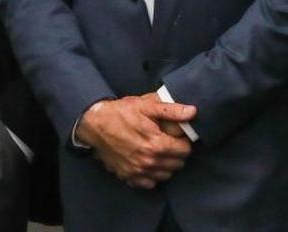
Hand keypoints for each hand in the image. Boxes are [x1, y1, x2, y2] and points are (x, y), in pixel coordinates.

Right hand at [75, 95, 196, 188]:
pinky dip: (153, 175)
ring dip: (167, 164)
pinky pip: (149, 183)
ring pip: (165, 175)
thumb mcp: (146, 105)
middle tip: (170, 141)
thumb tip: (193, 112)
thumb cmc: (121, 112)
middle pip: (177, 164)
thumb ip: (171, 110)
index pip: (185, 150)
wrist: (94, 124)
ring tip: (160, 151)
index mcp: (157, 144)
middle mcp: (149, 162)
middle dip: (177, 153)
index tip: (178, 135)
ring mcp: (138, 171)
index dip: (184, 141)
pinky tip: (149, 162)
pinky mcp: (128, 176)